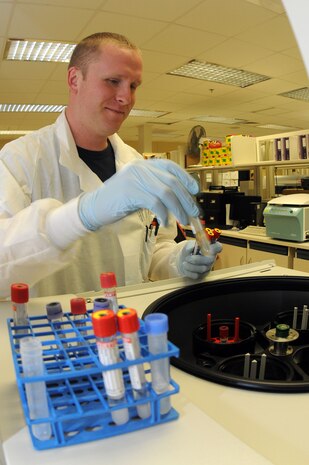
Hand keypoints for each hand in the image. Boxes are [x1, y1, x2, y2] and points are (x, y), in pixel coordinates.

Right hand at [78, 159, 198, 229]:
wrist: (94, 207)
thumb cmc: (119, 201)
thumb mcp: (139, 190)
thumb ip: (156, 188)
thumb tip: (181, 198)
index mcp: (143, 164)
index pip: (170, 167)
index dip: (186, 178)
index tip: (196, 190)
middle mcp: (140, 167)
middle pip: (172, 181)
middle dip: (186, 198)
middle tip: (194, 213)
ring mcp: (135, 178)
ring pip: (166, 192)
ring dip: (179, 208)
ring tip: (184, 220)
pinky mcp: (131, 191)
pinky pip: (155, 202)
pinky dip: (164, 213)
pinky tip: (166, 222)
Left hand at [177, 240, 221, 278]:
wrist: (182, 260)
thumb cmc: (189, 250)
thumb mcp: (188, 245)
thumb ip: (190, 245)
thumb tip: (191, 248)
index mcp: (210, 248)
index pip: (218, 247)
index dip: (215, 247)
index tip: (207, 247)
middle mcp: (211, 258)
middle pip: (210, 260)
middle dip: (196, 259)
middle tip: (187, 258)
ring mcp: (208, 267)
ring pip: (202, 268)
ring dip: (190, 265)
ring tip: (184, 262)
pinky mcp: (202, 275)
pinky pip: (196, 275)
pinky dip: (188, 271)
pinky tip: (186, 267)